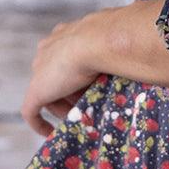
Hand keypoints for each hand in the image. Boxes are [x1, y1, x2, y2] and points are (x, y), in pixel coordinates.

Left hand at [20, 9, 111, 136]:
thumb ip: (116, 51)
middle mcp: (48, 50)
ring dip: (64, 107)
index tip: (91, 88)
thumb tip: (136, 58)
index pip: (65, 59)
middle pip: (55, 78)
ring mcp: (40, 70)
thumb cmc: (115, 39)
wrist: (101, 40)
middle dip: (70, 93)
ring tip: (83, 117)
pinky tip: (49, 133)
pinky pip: (31, 111)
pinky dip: (39, 123)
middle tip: (89, 105)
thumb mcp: (115, 43)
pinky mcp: (37, 90)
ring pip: (48, 94)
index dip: (76, 76)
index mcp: (64, 35)